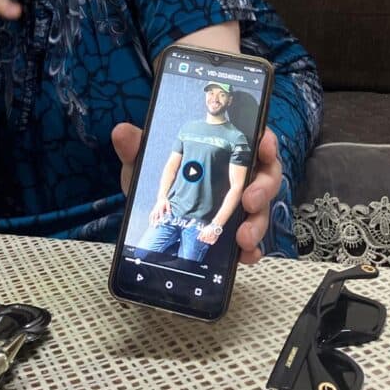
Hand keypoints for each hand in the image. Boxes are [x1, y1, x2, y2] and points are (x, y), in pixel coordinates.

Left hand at [112, 123, 282, 264]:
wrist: (156, 218)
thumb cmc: (159, 181)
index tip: (263, 147)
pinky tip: (242, 256)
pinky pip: (251, 240)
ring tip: (241, 237)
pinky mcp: (236, 231)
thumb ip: (136, 146)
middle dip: (263, 188)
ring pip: (261, 211)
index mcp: (225, 150)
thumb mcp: (144, 163)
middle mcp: (240, 176)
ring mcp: (242, 206)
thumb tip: (122, 132)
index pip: (254, 139)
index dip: (265, 141)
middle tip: (249, 201)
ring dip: (257, 224)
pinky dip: (251, 249)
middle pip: (266, 177)